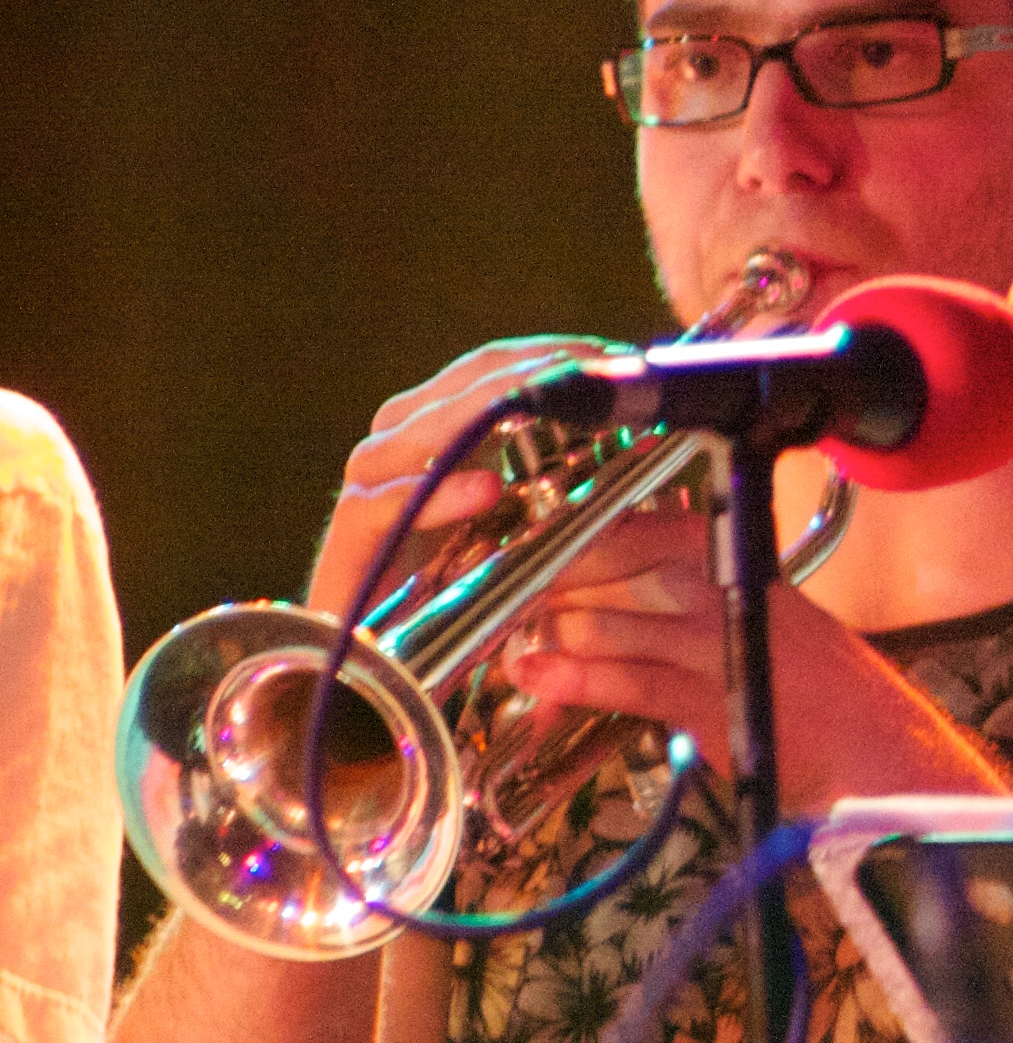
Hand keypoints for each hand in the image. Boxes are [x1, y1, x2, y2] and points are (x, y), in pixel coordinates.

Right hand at [307, 335, 629, 622]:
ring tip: (536, 410)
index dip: (541, 357)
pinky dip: (434, 495)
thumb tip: (634, 442)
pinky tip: (485, 488)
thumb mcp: (532, 541)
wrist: (387, 685)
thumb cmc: (467, 610)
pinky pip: (378, 507)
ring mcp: (369, 498)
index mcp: (440, 445)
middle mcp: (398, 459)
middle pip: (450, 390)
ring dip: (476, 416)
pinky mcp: (348, 549)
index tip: (605, 357)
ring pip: (406, 432)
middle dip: (521, 375)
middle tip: (583, 375)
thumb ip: (561, 492)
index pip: (484, 374)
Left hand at [502, 509, 1002, 810]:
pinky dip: (581, 678)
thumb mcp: (774, 655)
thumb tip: (618, 636)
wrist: (897, 770)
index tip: (541, 551)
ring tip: (511, 647)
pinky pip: (639, 679)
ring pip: (626, 619)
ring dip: (558, 632)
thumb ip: (705, 639)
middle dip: (559, 581)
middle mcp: (750, 597)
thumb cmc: (840, 721)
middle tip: (504, 602)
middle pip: (633, 565)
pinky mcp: (725, 700)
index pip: (664, 531)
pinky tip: (541, 679)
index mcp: (761, 579)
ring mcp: (738, 645)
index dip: (595, 538)